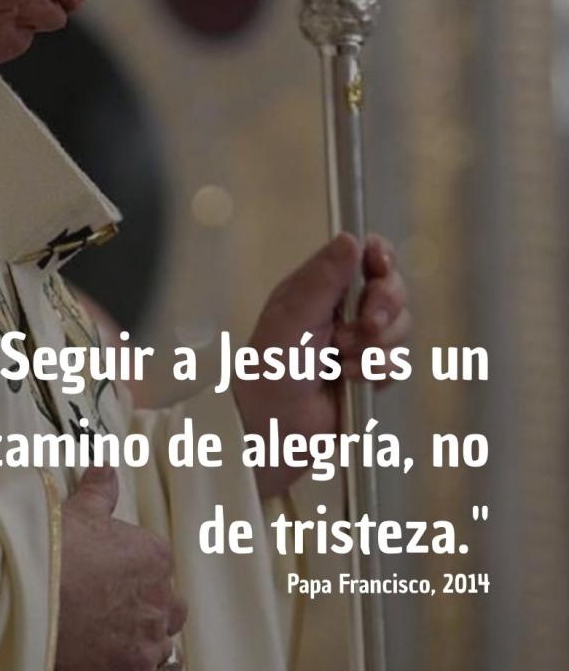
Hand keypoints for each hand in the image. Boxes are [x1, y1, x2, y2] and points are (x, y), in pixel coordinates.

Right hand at [56, 465, 186, 670]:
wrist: (33, 596)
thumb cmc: (57, 552)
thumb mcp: (79, 513)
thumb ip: (100, 491)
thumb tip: (106, 466)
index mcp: (155, 556)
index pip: (160, 568)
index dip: (138, 575)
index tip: (116, 580)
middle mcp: (160, 598)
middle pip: (169, 609)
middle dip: (150, 610)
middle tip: (117, 612)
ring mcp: (148, 638)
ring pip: (161, 646)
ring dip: (143, 643)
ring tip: (114, 640)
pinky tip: (116, 663)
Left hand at [233, 232, 410, 499]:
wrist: (272, 434)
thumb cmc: (270, 372)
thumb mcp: (292, 319)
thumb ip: (323, 280)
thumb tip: (350, 237)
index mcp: (319, 286)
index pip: (363, 254)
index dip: (380, 256)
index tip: (381, 267)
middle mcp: (342, 308)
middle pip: (391, 288)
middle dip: (384, 306)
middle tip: (367, 325)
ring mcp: (359, 341)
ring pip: (399, 327)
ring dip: (375, 347)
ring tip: (342, 363)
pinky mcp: (371, 373)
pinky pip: (397, 363)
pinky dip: (376, 373)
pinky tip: (350, 381)